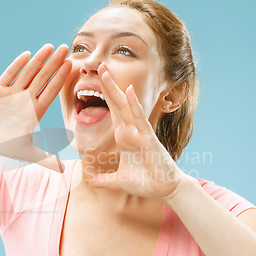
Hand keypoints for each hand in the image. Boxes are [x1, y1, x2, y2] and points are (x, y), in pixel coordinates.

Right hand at [0, 44, 71, 172]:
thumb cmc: (3, 144)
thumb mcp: (25, 153)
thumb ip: (44, 159)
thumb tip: (63, 171)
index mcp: (34, 111)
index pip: (51, 91)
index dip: (61, 79)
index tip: (72, 66)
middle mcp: (26, 99)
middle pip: (43, 78)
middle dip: (54, 64)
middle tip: (67, 48)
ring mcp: (12, 92)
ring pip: (28, 73)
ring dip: (39, 60)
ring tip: (50, 46)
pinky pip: (9, 74)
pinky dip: (18, 65)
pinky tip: (28, 55)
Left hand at [88, 64, 190, 199]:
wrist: (165, 189)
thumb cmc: (145, 182)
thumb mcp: (118, 181)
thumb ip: (104, 180)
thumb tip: (90, 182)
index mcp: (124, 137)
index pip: (111, 112)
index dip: (102, 96)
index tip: (93, 81)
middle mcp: (131, 131)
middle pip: (116, 104)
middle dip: (107, 85)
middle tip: (99, 65)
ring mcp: (139, 132)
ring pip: (125, 106)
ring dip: (115, 89)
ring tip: (105, 72)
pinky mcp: (148, 138)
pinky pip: (139, 118)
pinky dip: (133, 104)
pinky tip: (128, 90)